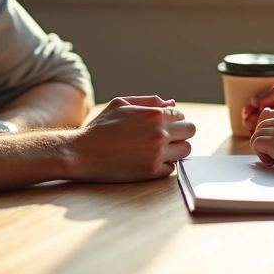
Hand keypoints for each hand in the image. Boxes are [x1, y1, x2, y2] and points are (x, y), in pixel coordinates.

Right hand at [66, 96, 195, 181]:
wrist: (83, 153)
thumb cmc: (101, 126)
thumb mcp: (121, 104)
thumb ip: (149, 102)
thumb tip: (172, 103)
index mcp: (154, 115)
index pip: (181, 115)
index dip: (173, 119)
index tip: (163, 125)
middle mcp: (160, 134)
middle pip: (190, 131)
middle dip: (181, 132)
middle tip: (167, 137)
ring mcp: (157, 154)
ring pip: (186, 150)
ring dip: (177, 149)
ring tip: (160, 149)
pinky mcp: (152, 172)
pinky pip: (172, 168)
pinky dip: (165, 165)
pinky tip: (151, 161)